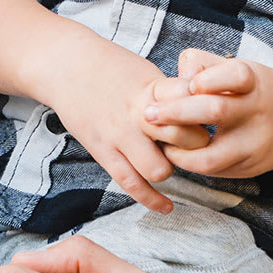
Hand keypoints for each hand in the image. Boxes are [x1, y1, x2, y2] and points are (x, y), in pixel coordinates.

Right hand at [42, 40, 208, 212]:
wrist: (65, 66)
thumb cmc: (109, 67)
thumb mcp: (145, 72)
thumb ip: (171, 94)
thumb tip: (200, 111)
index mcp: (152, 89)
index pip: (193, 105)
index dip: (205, 113)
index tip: (207, 117)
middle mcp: (138, 114)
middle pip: (184, 139)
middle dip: (193, 145)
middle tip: (189, 142)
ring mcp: (118, 135)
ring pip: (159, 170)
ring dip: (169, 168)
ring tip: (165, 159)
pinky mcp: (103, 151)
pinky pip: (131, 184)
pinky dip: (152, 199)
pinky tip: (167, 206)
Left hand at [142, 48, 272, 179]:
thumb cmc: (254, 88)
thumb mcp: (238, 67)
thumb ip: (204, 64)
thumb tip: (179, 78)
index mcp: (254, 81)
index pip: (236, 75)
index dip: (210, 79)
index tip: (188, 84)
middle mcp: (258, 111)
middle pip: (217, 111)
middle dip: (177, 113)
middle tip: (147, 114)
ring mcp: (257, 144)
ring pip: (214, 156)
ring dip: (180, 152)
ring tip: (159, 142)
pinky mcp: (254, 167)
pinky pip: (217, 171)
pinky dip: (192, 164)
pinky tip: (176, 153)